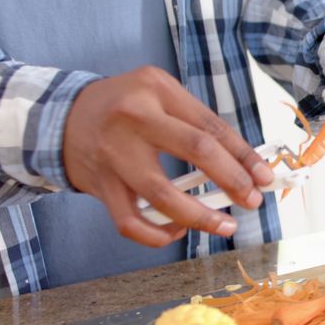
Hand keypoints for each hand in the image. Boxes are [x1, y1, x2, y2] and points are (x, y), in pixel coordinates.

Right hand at [64, 66, 273, 246]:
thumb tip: (244, 164)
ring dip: (200, 216)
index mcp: (156, 89)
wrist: (60, 117)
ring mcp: (113, 153)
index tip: (264, 177)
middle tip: (251, 201)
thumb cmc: (123, 107)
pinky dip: (158, 235)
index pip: (211, 126)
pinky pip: (131, 222)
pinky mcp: (99, 185)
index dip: (243, 155)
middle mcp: (134, 117)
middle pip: (196, 150)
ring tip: (225, 225)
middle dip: (232, 180)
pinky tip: (178, 230)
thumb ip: (196, 124)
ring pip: (163, 194)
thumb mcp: (159, 95)